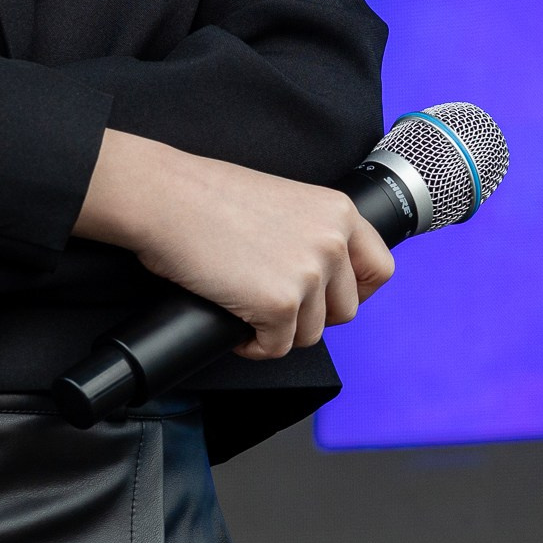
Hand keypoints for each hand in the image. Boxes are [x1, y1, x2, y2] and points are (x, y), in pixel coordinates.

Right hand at [75, 133, 392, 359]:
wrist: (163, 198)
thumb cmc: (204, 195)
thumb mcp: (281, 200)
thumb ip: (311, 232)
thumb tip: (318, 276)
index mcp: (338, 210)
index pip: (379, 268)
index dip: (354, 292)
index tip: (328, 299)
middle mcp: (333, 241)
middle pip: (344, 310)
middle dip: (309, 315)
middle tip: (272, 303)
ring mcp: (309, 274)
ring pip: (310, 334)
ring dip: (278, 330)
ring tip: (244, 307)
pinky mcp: (280, 304)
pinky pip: (275, 347)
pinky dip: (252, 344)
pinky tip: (233, 320)